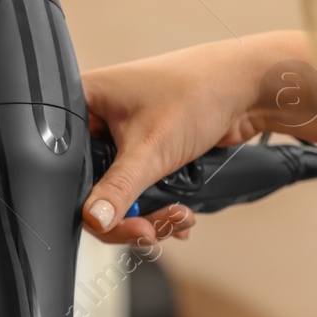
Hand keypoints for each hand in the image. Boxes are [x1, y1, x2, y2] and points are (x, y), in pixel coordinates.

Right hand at [81, 30, 316, 243]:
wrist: (247, 87)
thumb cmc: (197, 91)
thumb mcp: (149, 148)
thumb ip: (118, 190)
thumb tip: (95, 221)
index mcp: (83, 103)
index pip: (68, 167)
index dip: (91, 204)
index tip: (123, 223)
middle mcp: (98, 118)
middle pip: (94, 187)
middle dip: (128, 216)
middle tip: (151, 229)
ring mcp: (123, 135)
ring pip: (121, 193)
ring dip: (150, 215)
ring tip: (178, 217)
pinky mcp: (148, 149)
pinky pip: (142, 189)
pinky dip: (160, 207)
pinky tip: (180, 214)